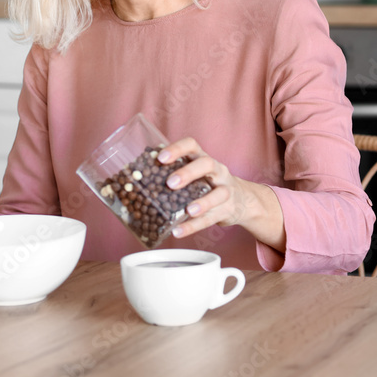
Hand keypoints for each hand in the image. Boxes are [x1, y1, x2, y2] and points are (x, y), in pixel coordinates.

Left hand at [158, 138, 285, 251]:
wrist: (241, 200)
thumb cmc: (207, 183)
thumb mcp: (194, 174)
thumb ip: (172, 172)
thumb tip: (134, 176)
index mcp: (202, 158)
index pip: (192, 145)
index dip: (177, 149)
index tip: (161, 157)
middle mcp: (217, 171)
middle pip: (207, 164)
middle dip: (188, 173)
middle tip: (170, 183)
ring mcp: (225, 190)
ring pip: (218, 193)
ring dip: (202, 202)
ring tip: (186, 211)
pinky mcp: (227, 210)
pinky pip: (212, 219)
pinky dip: (194, 226)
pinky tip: (179, 232)